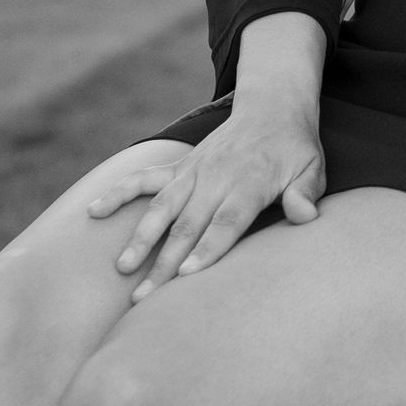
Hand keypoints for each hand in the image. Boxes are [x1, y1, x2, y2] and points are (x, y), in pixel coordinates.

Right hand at [88, 88, 324, 299]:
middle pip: (189, 224)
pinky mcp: (179, 167)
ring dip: (141, 237)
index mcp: (250, 182)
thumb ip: (305, 193)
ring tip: (121, 268)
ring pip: (161, 207)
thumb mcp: (312, 167)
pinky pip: (143, 179)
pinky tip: (93, 211)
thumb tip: (305, 216)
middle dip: (166, 262)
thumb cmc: (294, 148)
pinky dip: (118, 193)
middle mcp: (216, 177)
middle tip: (145, 298)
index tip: (186, 275)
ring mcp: (193, 172)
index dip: (207, 248)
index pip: (226, 220)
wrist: (271, 107)